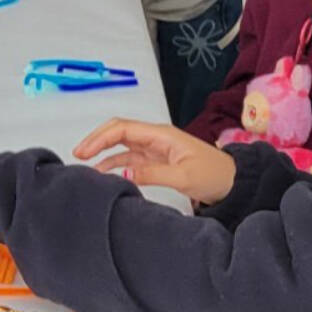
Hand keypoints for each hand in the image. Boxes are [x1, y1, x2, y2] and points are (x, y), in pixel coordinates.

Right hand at [73, 119, 236, 204]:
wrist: (233, 183)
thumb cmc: (214, 175)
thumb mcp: (184, 176)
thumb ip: (153, 174)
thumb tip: (124, 173)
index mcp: (161, 135)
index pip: (122, 129)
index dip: (100, 138)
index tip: (84, 151)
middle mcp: (155, 138)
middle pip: (118, 132)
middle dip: (96, 140)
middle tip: (78, 155)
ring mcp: (154, 149)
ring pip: (121, 146)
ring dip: (103, 153)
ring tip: (86, 167)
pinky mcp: (156, 161)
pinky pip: (129, 159)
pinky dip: (114, 164)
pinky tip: (104, 174)